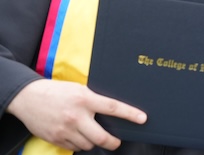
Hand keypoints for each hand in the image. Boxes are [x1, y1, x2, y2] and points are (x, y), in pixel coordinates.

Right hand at [7, 79, 145, 151]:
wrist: (28, 98)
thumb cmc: (57, 91)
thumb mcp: (79, 90)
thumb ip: (94, 100)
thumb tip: (111, 111)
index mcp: (85, 99)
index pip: (113, 108)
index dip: (130, 114)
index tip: (142, 119)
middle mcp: (76, 116)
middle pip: (102, 137)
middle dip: (113, 142)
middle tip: (117, 142)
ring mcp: (65, 130)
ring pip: (88, 144)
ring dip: (94, 142)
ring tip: (92, 134)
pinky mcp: (56, 139)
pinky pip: (75, 147)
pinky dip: (80, 144)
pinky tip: (78, 136)